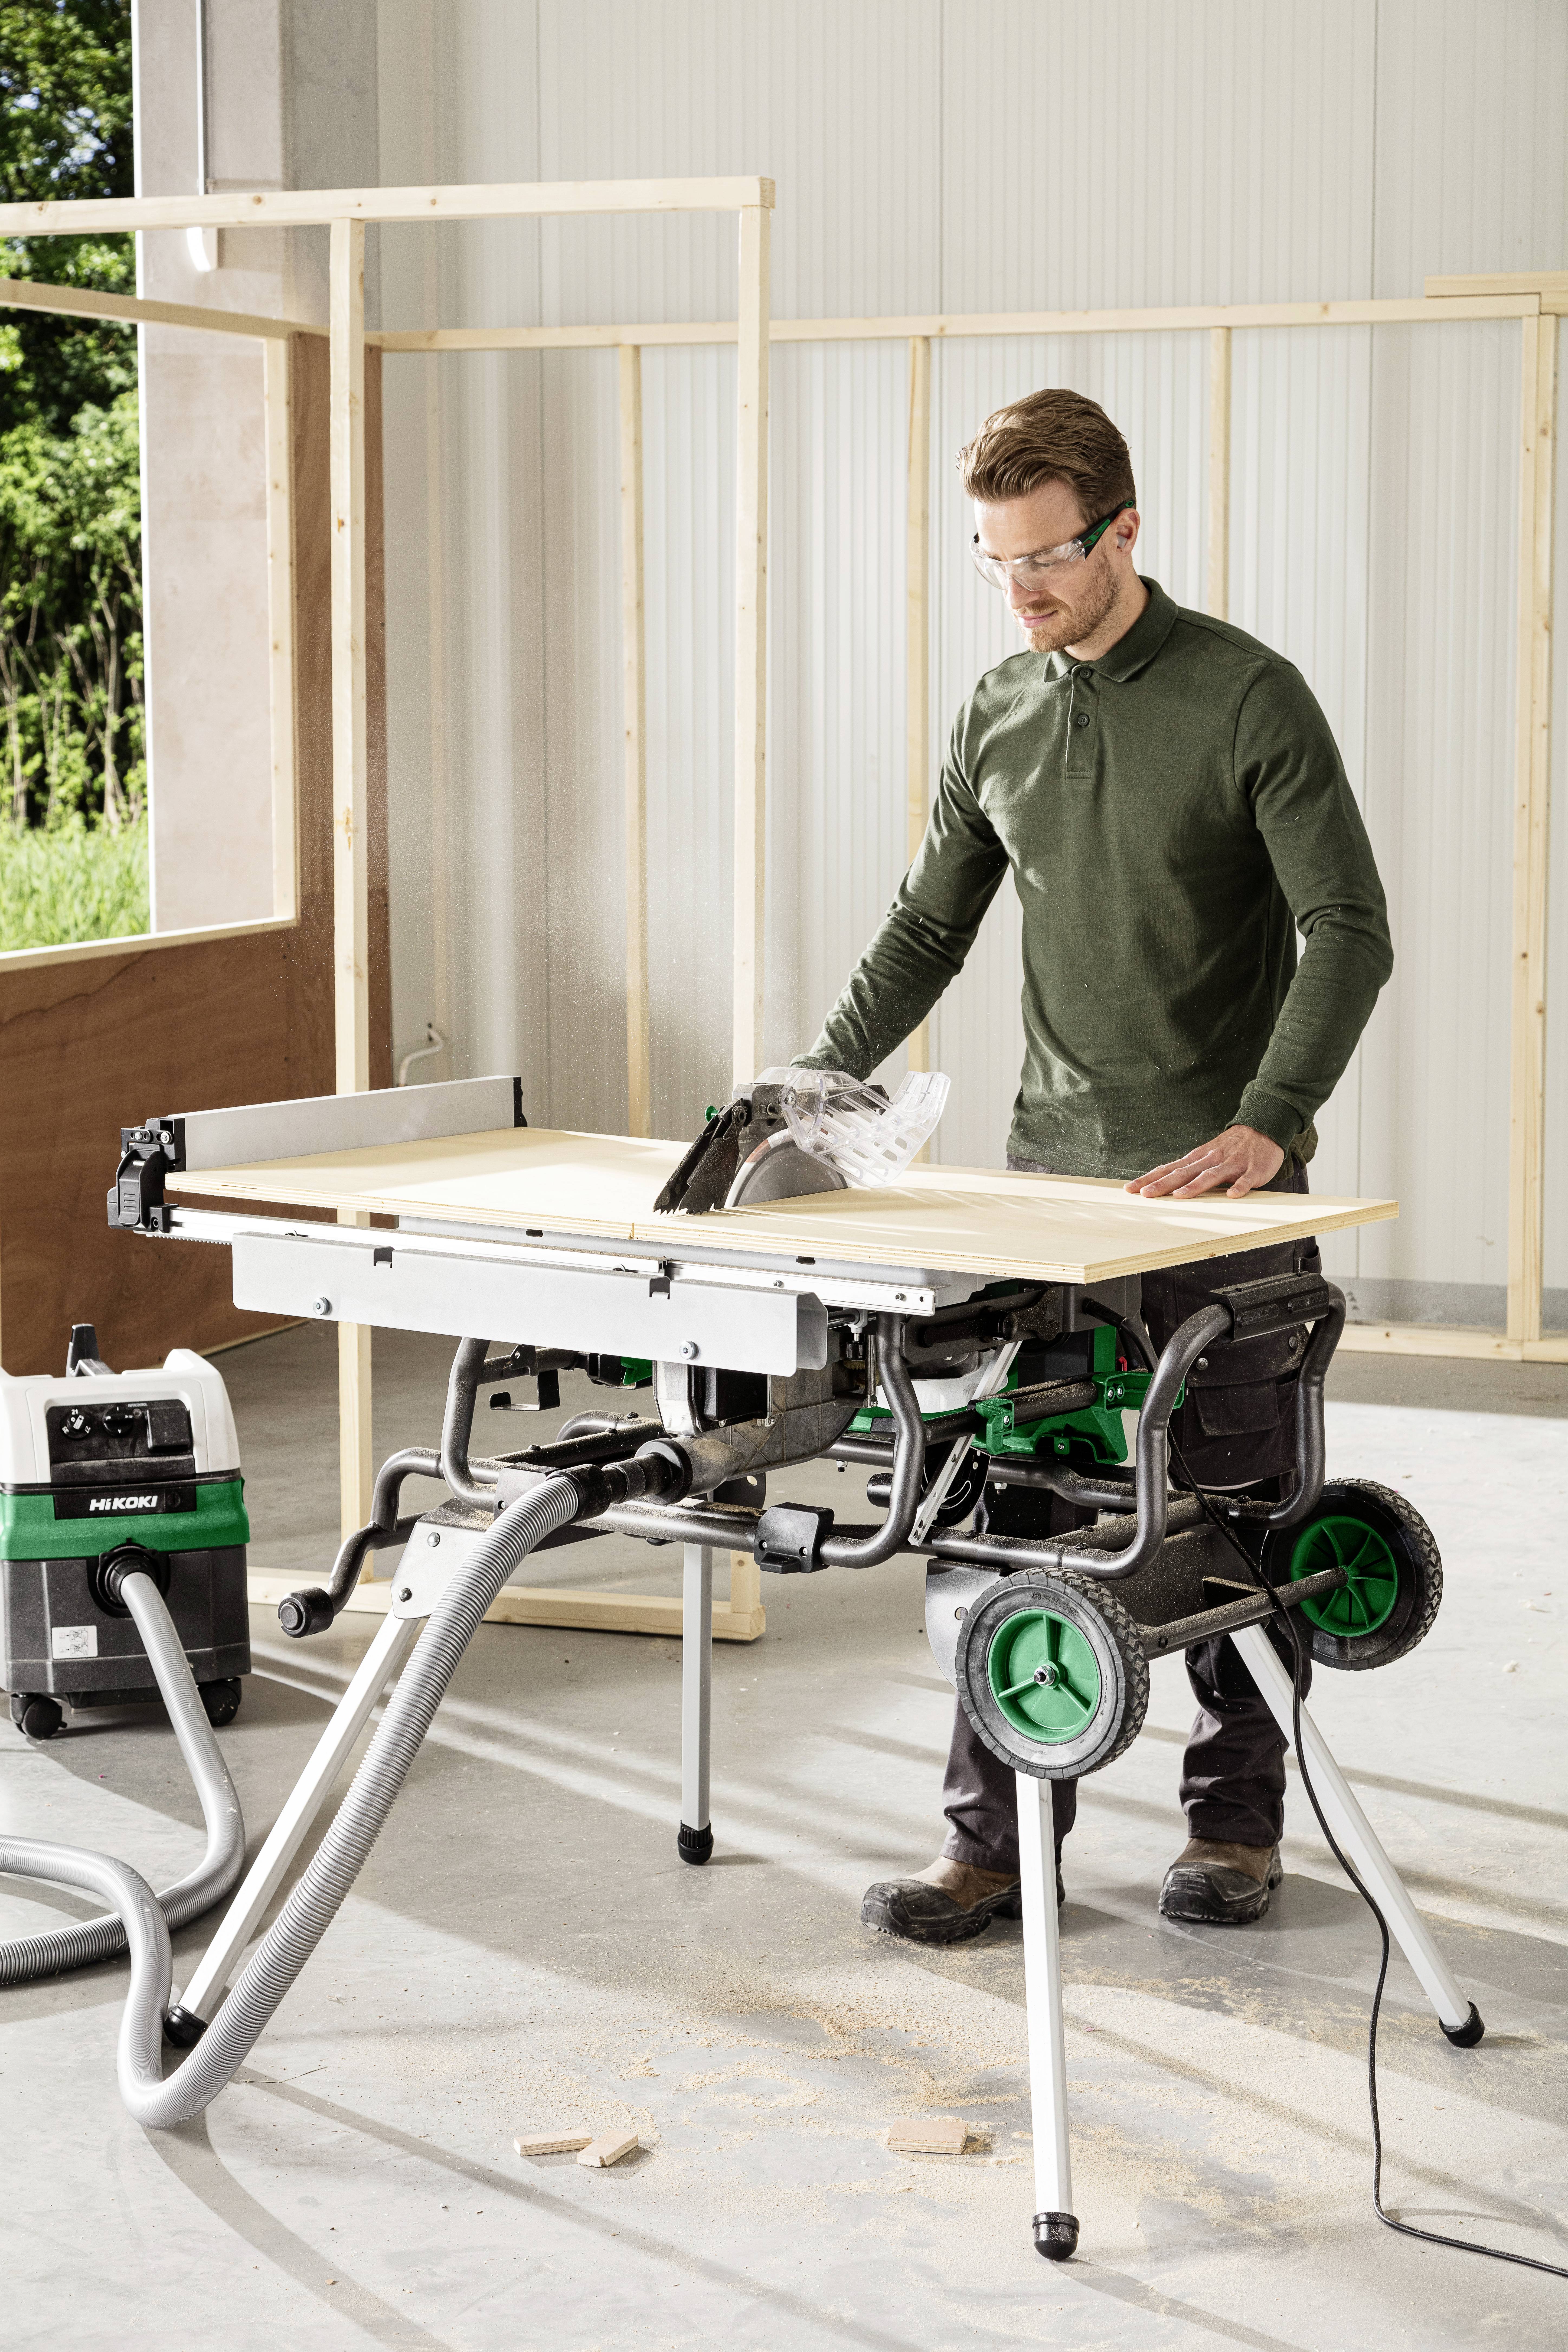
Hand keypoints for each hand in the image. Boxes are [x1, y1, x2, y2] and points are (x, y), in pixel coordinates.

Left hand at [1124, 1125, 1284, 1199]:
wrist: (1262, 1129)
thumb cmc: (1229, 1148)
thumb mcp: (1204, 1155)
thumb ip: (1186, 1169)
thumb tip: (1161, 1183)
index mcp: (1197, 1158)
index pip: (1168, 1169)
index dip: (1149, 1178)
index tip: (1130, 1189)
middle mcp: (1210, 1160)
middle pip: (1183, 1173)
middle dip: (1163, 1184)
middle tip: (1145, 1194)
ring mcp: (1231, 1165)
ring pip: (1211, 1175)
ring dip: (1195, 1186)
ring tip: (1180, 1196)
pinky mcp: (1252, 1170)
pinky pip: (1245, 1180)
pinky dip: (1239, 1187)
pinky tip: (1231, 1195)